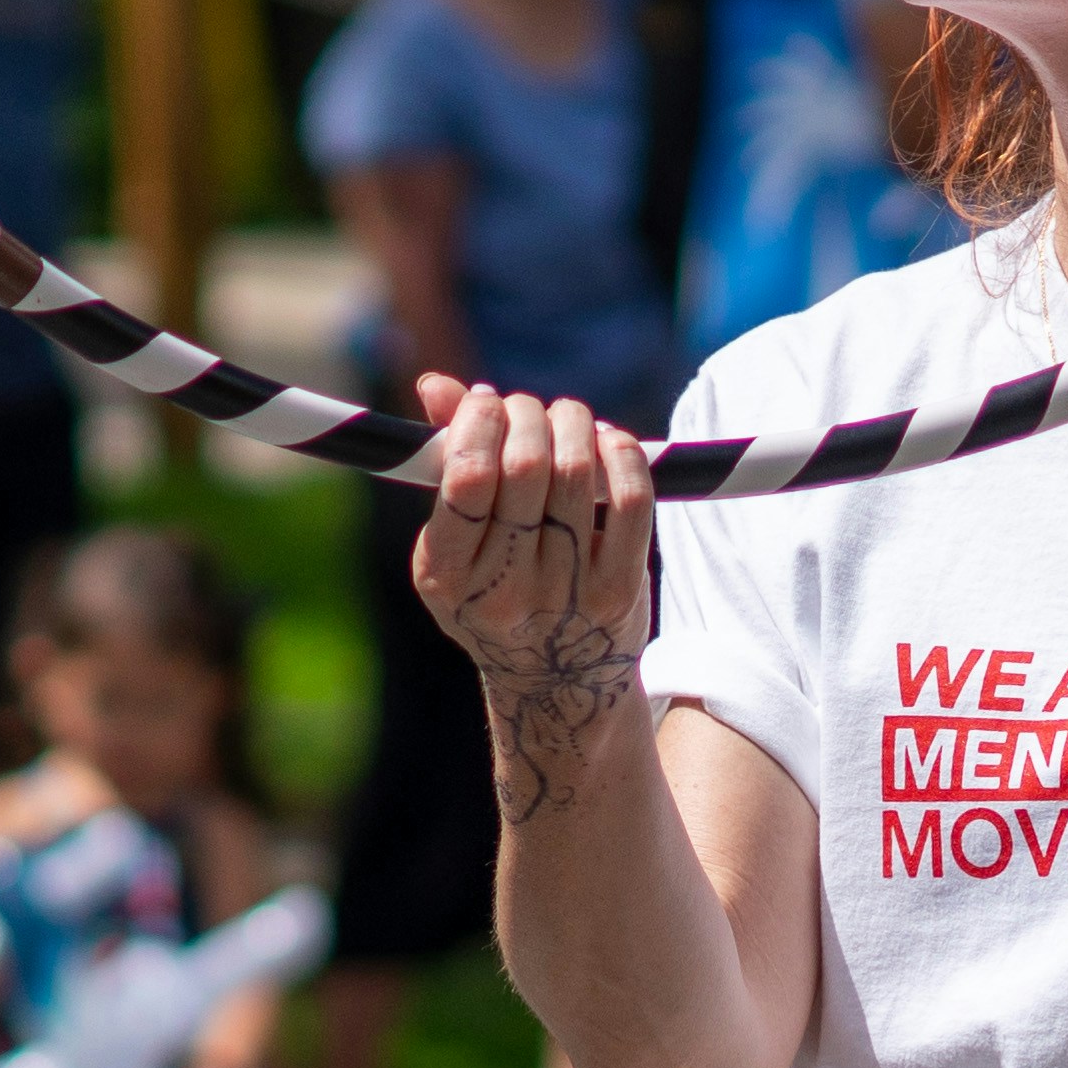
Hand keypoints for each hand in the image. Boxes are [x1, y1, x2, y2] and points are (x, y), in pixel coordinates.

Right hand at [413, 384, 657, 692]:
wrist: (555, 683)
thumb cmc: (496, 589)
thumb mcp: (454, 542)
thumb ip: (447, 461)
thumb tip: (436, 384)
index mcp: (445, 574)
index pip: (466, 477)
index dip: (480, 420)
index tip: (485, 403)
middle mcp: (503, 589)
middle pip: (525, 464)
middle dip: (527, 413)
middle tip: (527, 409)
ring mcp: (567, 592)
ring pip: (577, 470)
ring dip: (572, 422)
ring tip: (564, 419)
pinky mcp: (619, 588)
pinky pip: (632, 496)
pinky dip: (620, 451)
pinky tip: (605, 443)